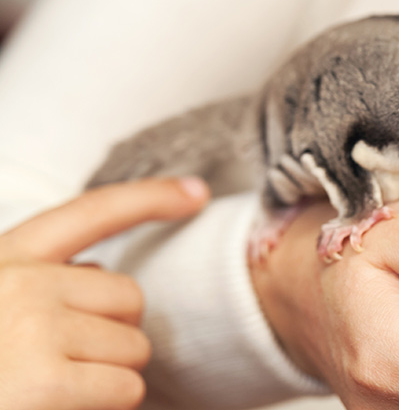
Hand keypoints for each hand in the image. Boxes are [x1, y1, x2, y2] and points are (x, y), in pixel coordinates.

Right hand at [0, 178, 208, 409]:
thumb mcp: (0, 302)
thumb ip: (43, 285)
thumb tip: (101, 274)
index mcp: (5, 260)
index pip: (92, 212)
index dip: (151, 197)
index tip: (196, 193)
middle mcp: (19, 282)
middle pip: (130, 297)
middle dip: (114, 336)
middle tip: (68, 367)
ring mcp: (30, 328)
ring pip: (133, 349)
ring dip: (110, 379)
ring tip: (54, 394)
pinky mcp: (40, 382)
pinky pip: (124, 390)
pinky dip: (105, 409)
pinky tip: (56, 409)